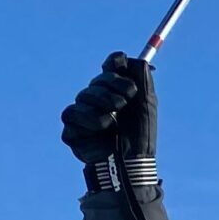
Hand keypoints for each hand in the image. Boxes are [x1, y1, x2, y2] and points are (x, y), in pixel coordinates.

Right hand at [61, 51, 167, 219]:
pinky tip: (103, 127)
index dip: (114, 66)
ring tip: (115, 118)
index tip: (121, 64)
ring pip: (82, 95)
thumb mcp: (146, 103)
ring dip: (101, 102)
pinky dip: (89, 119)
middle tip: (125, 99)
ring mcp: (83, 116)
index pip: (109, 68)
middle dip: (111, 85)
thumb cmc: (141, 136)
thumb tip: (129, 57)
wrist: (132, 162)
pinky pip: (71, 114)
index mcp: (116, 92)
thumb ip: (141, 77)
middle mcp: (98, 101)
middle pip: (97, 80)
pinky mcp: (72, 131)